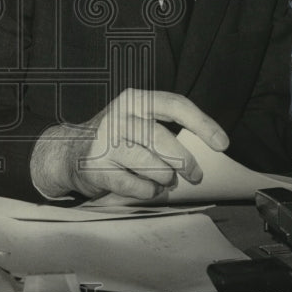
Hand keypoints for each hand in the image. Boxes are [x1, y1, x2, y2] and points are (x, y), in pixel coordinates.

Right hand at [30, 88, 228, 199]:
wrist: (69, 152)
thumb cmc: (116, 138)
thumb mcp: (138, 120)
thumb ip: (167, 126)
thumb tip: (209, 145)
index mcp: (134, 99)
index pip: (175, 105)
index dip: (203, 124)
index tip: (222, 143)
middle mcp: (119, 116)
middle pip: (164, 140)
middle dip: (186, 162)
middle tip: (195, 175)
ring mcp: (105, 142)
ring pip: (154, 167)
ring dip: (164, 179)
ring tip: (161, 179)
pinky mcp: (97, 168)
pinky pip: (138, 187)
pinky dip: (147, 191)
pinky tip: (142, 186)